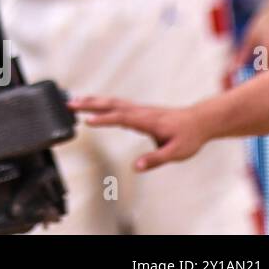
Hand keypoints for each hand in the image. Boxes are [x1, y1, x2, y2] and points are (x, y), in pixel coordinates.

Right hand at [68, 96, 208, 170]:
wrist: (200, 121)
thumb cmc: (189, 137)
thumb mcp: (177, 152)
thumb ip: (155, 159)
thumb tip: (136, 167)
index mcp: (147, 121)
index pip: (121, 118)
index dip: (103, 119)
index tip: (87, 121)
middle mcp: (140, 111)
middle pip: (110, 104)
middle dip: (88, 104)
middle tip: (68, 104)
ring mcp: (138, 108)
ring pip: (111, 101)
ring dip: (91, 100)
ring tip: (73, 101)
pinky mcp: (138, 109)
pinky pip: (115, 103)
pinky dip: (101, 102)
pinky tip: (93, 104)